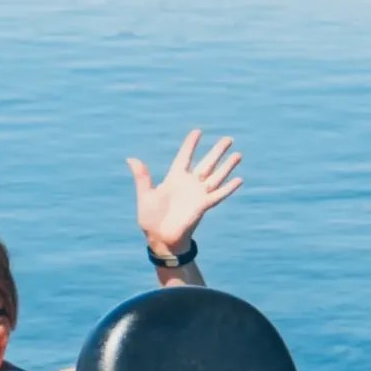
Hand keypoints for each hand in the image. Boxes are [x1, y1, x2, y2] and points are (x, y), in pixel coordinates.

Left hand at [127, 129, 242, 259]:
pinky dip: (228, 188)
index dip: (191, 144)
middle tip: (228, 139)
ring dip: (227, 166)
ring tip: (238, 154)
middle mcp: (189, 184)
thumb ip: (142, 177)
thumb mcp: (145, 195)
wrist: (160, 239)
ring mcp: (198, 195)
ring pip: (216, 176)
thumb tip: (131, 159)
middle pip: (207, 163)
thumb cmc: (151, 219)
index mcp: (174, 178)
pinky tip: (239, 179)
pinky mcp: (204, 206)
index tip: (198, 132)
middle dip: (217, 151)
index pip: (185, 157)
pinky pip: (219, 195)